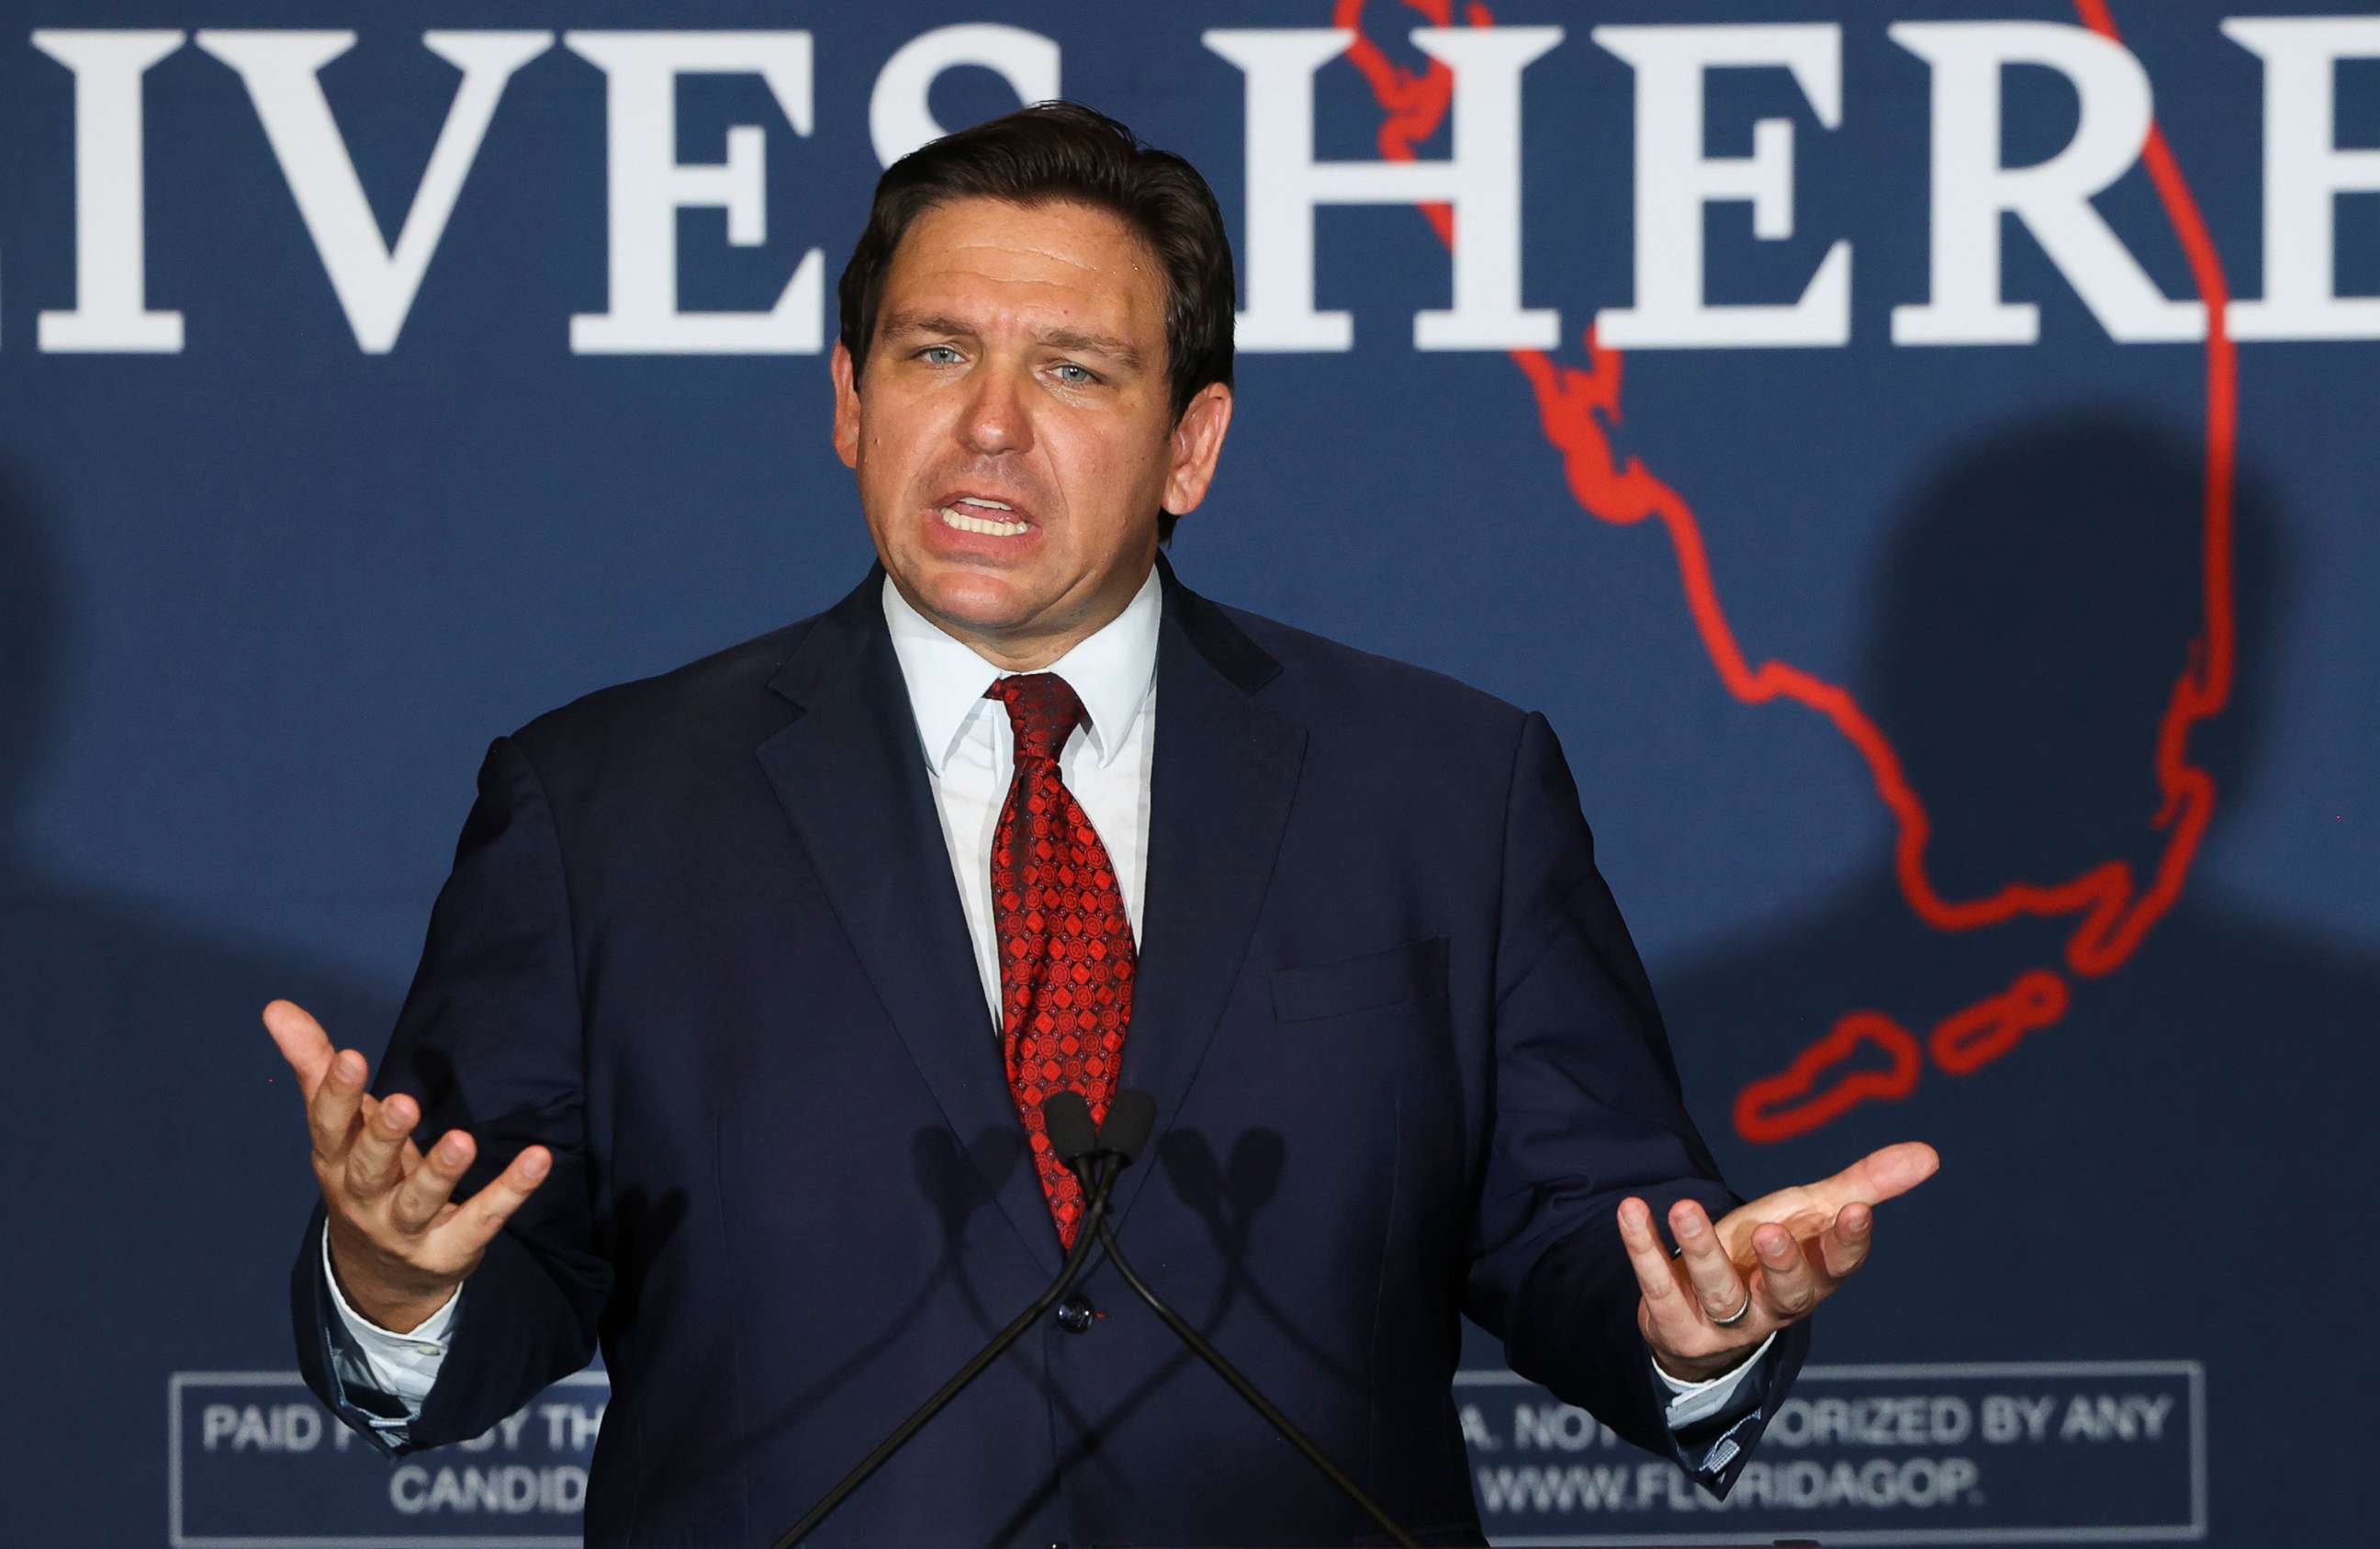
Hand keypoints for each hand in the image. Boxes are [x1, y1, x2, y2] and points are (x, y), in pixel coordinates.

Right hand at [263, 998, 551, 1333]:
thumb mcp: (338, 1129)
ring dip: (441, 1171)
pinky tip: (538, 1159)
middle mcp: (365, 1199)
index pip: (329, 1129)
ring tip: (463, 1140)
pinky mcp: (451, 1248)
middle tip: (402, 1103)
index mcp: (336, 1164)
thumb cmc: (361, 1178)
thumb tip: (277, 1007)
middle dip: (383, 1137)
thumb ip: (315, 1067)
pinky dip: (511, 1191)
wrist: (378, 1278)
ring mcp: (407, 1230)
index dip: (336, 1095)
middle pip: (370, 1170)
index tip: (349, 1056)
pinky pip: (483, 1218)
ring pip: (421, 1201)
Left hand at [1618, 1141, 1938, 1382]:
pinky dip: (1643, 1249)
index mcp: (1813, 1279)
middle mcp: (1773, 1306)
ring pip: (1719, 1292)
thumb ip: (1864, 1186)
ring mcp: (1723, 1321)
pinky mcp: (1674, 1322)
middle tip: (1773, 1230)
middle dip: (1783, 1264)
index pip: (1839, 1269)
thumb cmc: (1766, 1252)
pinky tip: (1633, 1211)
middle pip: (1788, 1295)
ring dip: (1701, 1249)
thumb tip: (1930, 1154)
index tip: (1856, 1210)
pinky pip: (1658, 1286)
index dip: (1848, 1244)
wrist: (1701, 1309)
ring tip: (1685, 1205)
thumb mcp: (1811, 1214)